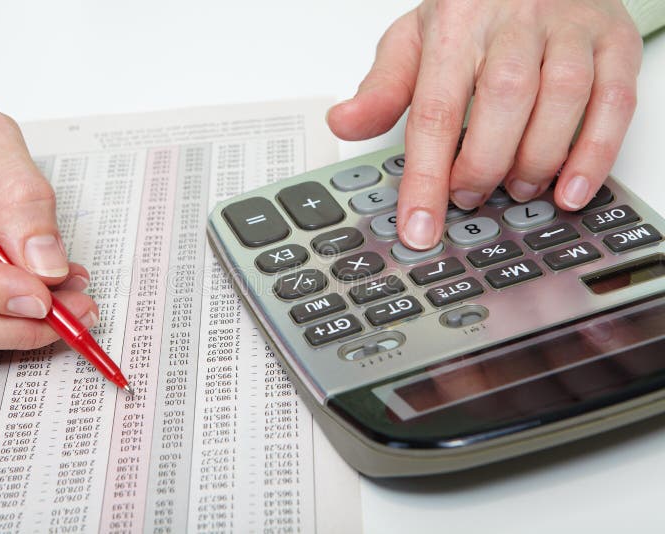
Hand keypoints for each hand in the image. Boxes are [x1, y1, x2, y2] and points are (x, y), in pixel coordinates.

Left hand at [327, 0, 641, 248]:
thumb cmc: (474, 10)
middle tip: (468, 196)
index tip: (418, 227)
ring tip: (517, 189)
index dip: (425, 177)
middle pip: (502, 101)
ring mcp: (568, 28)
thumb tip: (344, 123)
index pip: (435, 109)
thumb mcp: (416, 39)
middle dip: (483, 165)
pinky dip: (595, 152)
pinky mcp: (612, 40)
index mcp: (456, 23)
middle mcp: (513, 20)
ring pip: (561, 99)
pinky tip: (572, 188)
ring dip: (537, 161)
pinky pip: (614, 100)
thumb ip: (384, 86)